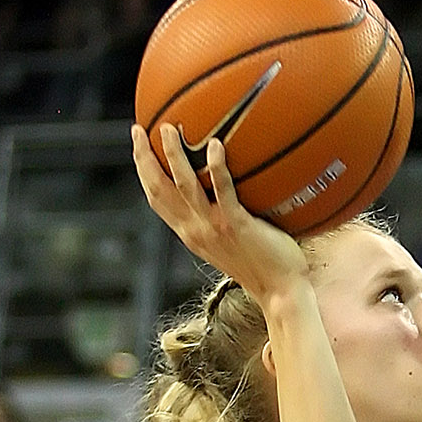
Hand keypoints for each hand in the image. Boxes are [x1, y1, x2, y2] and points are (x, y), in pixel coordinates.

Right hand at [132, 124, 309, 307]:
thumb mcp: (232, 241)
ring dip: (173, 156)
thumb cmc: (265, 266)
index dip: (143, 171)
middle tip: (140, 131)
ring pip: (184, 186)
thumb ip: (222, 217)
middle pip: (159, 190)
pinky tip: (215, 144)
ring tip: (169, 129)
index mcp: (191, 233)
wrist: (281, 291)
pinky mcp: (235, 225)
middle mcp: (196, 230)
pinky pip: (223, 190)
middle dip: (144, 159)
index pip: (157, 199)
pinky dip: (216, 167)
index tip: (139, 146)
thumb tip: (226, 188)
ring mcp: (214, 228)